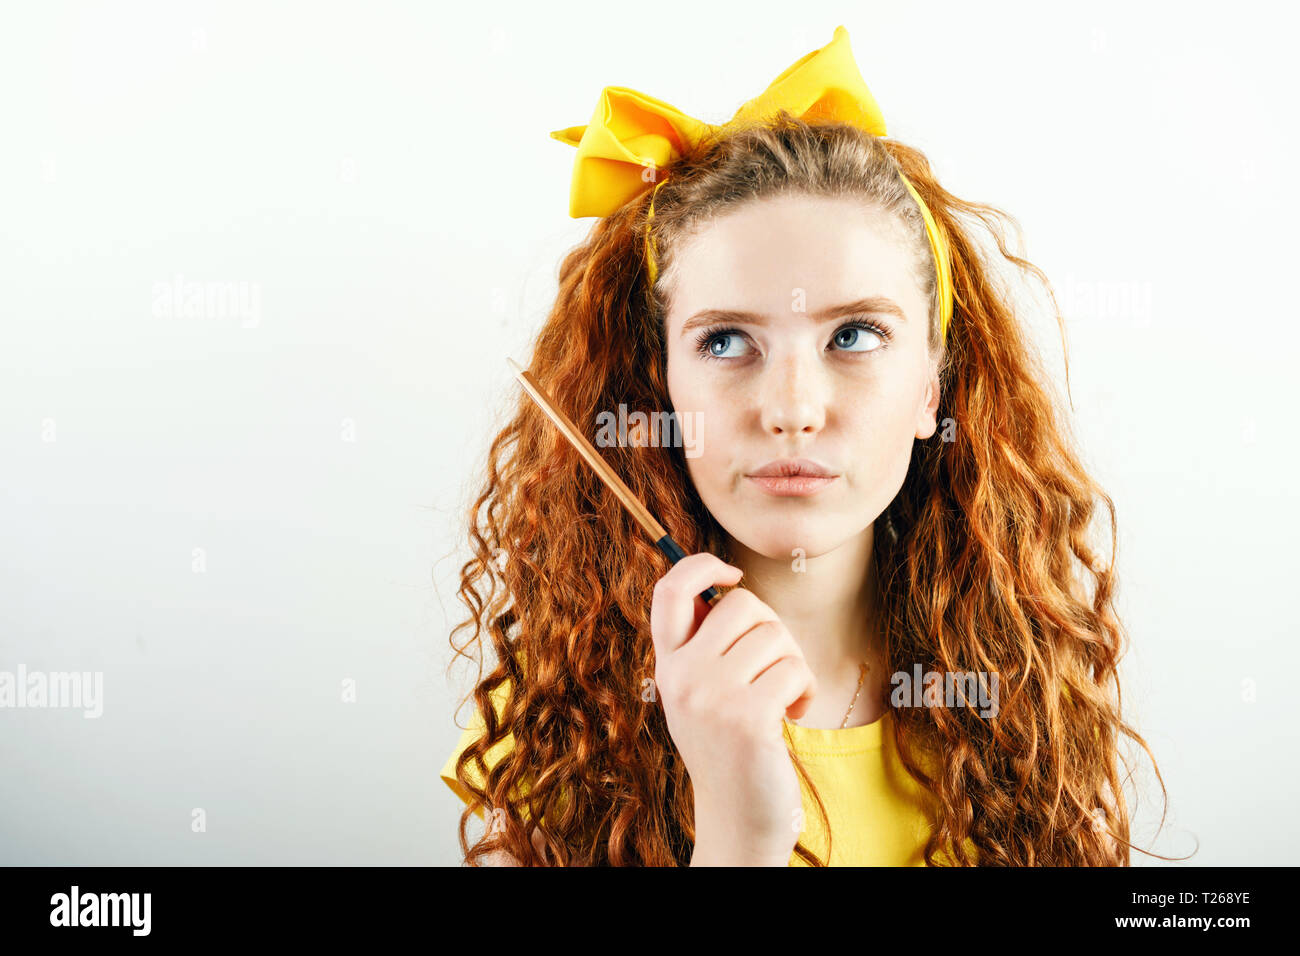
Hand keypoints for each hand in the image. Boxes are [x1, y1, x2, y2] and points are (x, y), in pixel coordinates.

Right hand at [650, 552, 816, 862]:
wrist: (739, 820)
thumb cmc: (733, 748)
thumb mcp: (704, 693)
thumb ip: (706, 646)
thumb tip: (727, 585)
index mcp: (668, 665)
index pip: (669, 592)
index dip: (700, 565)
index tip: (732, 574)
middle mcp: (681, 676)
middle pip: (741, 604)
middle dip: (772, 627)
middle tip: (775, 664)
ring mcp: (711, 696)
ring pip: (774, 635)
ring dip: (793, 663)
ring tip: (784, 697)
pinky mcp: (747, 717)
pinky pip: (794, 668)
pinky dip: (806, 689)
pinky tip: (794, 714)